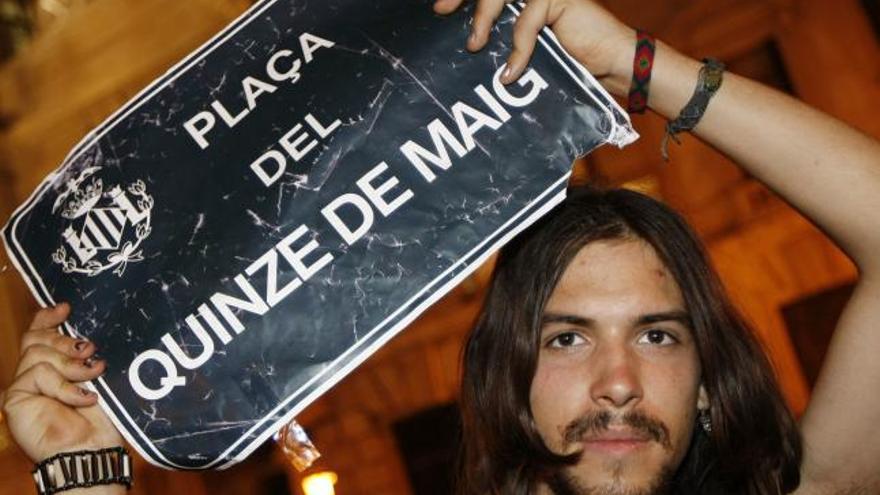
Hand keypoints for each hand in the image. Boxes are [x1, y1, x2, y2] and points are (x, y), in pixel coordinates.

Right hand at [2, 304, 121, 462]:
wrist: (90, 451)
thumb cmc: (100, 419)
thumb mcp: (95, 378)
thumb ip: (84, 357)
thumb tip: (87, 334)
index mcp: (52, 370)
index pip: (39, 335)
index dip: (47, 318)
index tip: (66, 307)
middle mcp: (33, 376)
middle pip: (35, 339)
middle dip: (65, 340)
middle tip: (89, 349)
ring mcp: (22, 388)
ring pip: (37, 353)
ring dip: (71, 364)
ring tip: (93, 375)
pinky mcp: (15, 399)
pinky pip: (38, 374)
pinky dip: (65, 385)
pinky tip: (84, 398)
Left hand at [433, 0, 635, 93]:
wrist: (610, 66)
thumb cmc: (568, 62)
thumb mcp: (526, 52)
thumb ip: (501, 42)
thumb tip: (466, 49)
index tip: (438, 10)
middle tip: (441, 11)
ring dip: (483, 18)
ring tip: (474, 45)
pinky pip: (526, 22)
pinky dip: (518, 50)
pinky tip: (510, 74)